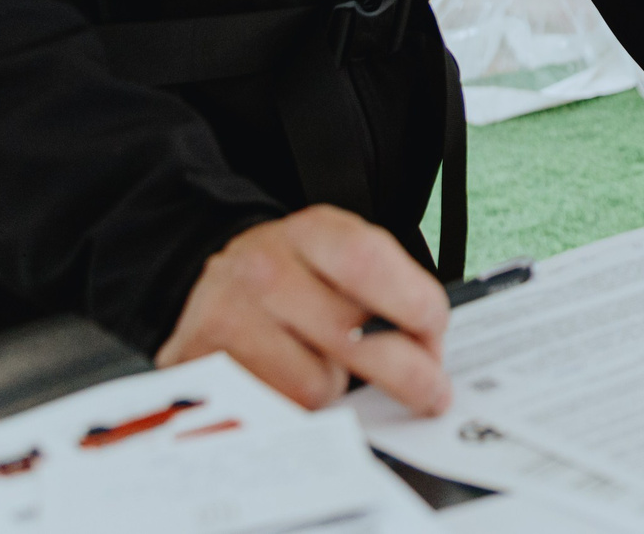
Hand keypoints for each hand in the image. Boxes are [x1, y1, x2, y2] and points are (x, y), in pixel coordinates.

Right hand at [156, 206, 449, 414]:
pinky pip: (278, 411)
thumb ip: (384, 288)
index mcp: (312, 232)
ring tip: (329, 369)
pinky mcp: (206, 367)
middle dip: (407, 373)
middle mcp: (266, 268)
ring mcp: (231, 317)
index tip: (436, 336)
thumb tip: (429, 352)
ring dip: (338, 389)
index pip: (369, 262)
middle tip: (430, 392)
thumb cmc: (294, 274)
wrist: (214, 280)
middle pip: (352, 335)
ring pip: (317, 384)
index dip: (415, 306)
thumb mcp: (338, 257)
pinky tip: (295, 384)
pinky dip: (298, 409)